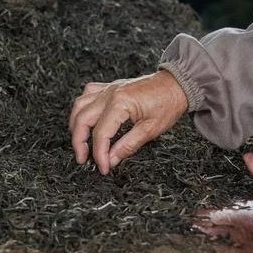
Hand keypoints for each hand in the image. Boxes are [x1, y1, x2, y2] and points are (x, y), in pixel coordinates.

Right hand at [69, 70, 187, 174]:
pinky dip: (83, 107)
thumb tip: (111, 160)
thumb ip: (128, 145)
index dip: (99, 154)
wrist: (177, 85)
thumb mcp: (151, 129)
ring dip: (76, 125)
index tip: (103, 167)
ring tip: (80, 142)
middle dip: (79, 142)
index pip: (101, 133)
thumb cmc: (168, 104)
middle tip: (83, 159)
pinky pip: (88, 94)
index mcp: (120, 103)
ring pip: (79, 105)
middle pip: (82, 119)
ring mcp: (108, 88)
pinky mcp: (110, 87)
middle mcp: (110, 94)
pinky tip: (86, 118)